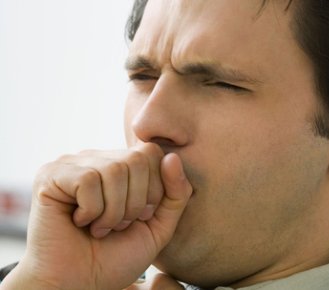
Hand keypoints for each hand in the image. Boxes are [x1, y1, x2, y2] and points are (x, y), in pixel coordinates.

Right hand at [0, 143, 191, 289]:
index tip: (142, 217)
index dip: (156, 188)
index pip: (152, 152)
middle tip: (119, 226)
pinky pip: (87, 180)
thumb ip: (176, 194)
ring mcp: (72, 164)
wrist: (79, 285)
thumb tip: (173, 157)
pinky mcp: (50, 176)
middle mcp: (97, 159)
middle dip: (136, 202)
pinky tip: (80, 223)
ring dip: (113, 211)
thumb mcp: (159, 227)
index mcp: (121, 166)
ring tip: (101, 228)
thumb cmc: (116, 258)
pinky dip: (91, 210)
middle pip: (137, 158)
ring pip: (114, 169)